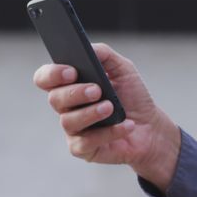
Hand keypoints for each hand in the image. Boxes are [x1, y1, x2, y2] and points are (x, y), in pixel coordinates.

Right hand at [32, 43, 181, 191]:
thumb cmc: (132, 96)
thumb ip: (104, 54)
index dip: (52, 74)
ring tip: (110, 108)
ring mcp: (73, 129)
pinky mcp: (83, 149)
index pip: (46, 78)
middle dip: (75, 93)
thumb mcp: (123, 68)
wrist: (150, 126)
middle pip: (55, 99)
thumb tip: (87, 47)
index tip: (71, 71)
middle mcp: (66, 107)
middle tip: (97, 90)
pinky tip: (125, 125)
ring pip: (68, 121)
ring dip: (91, 113)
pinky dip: (108, 132)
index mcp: (70, 84)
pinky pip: (86, 142)